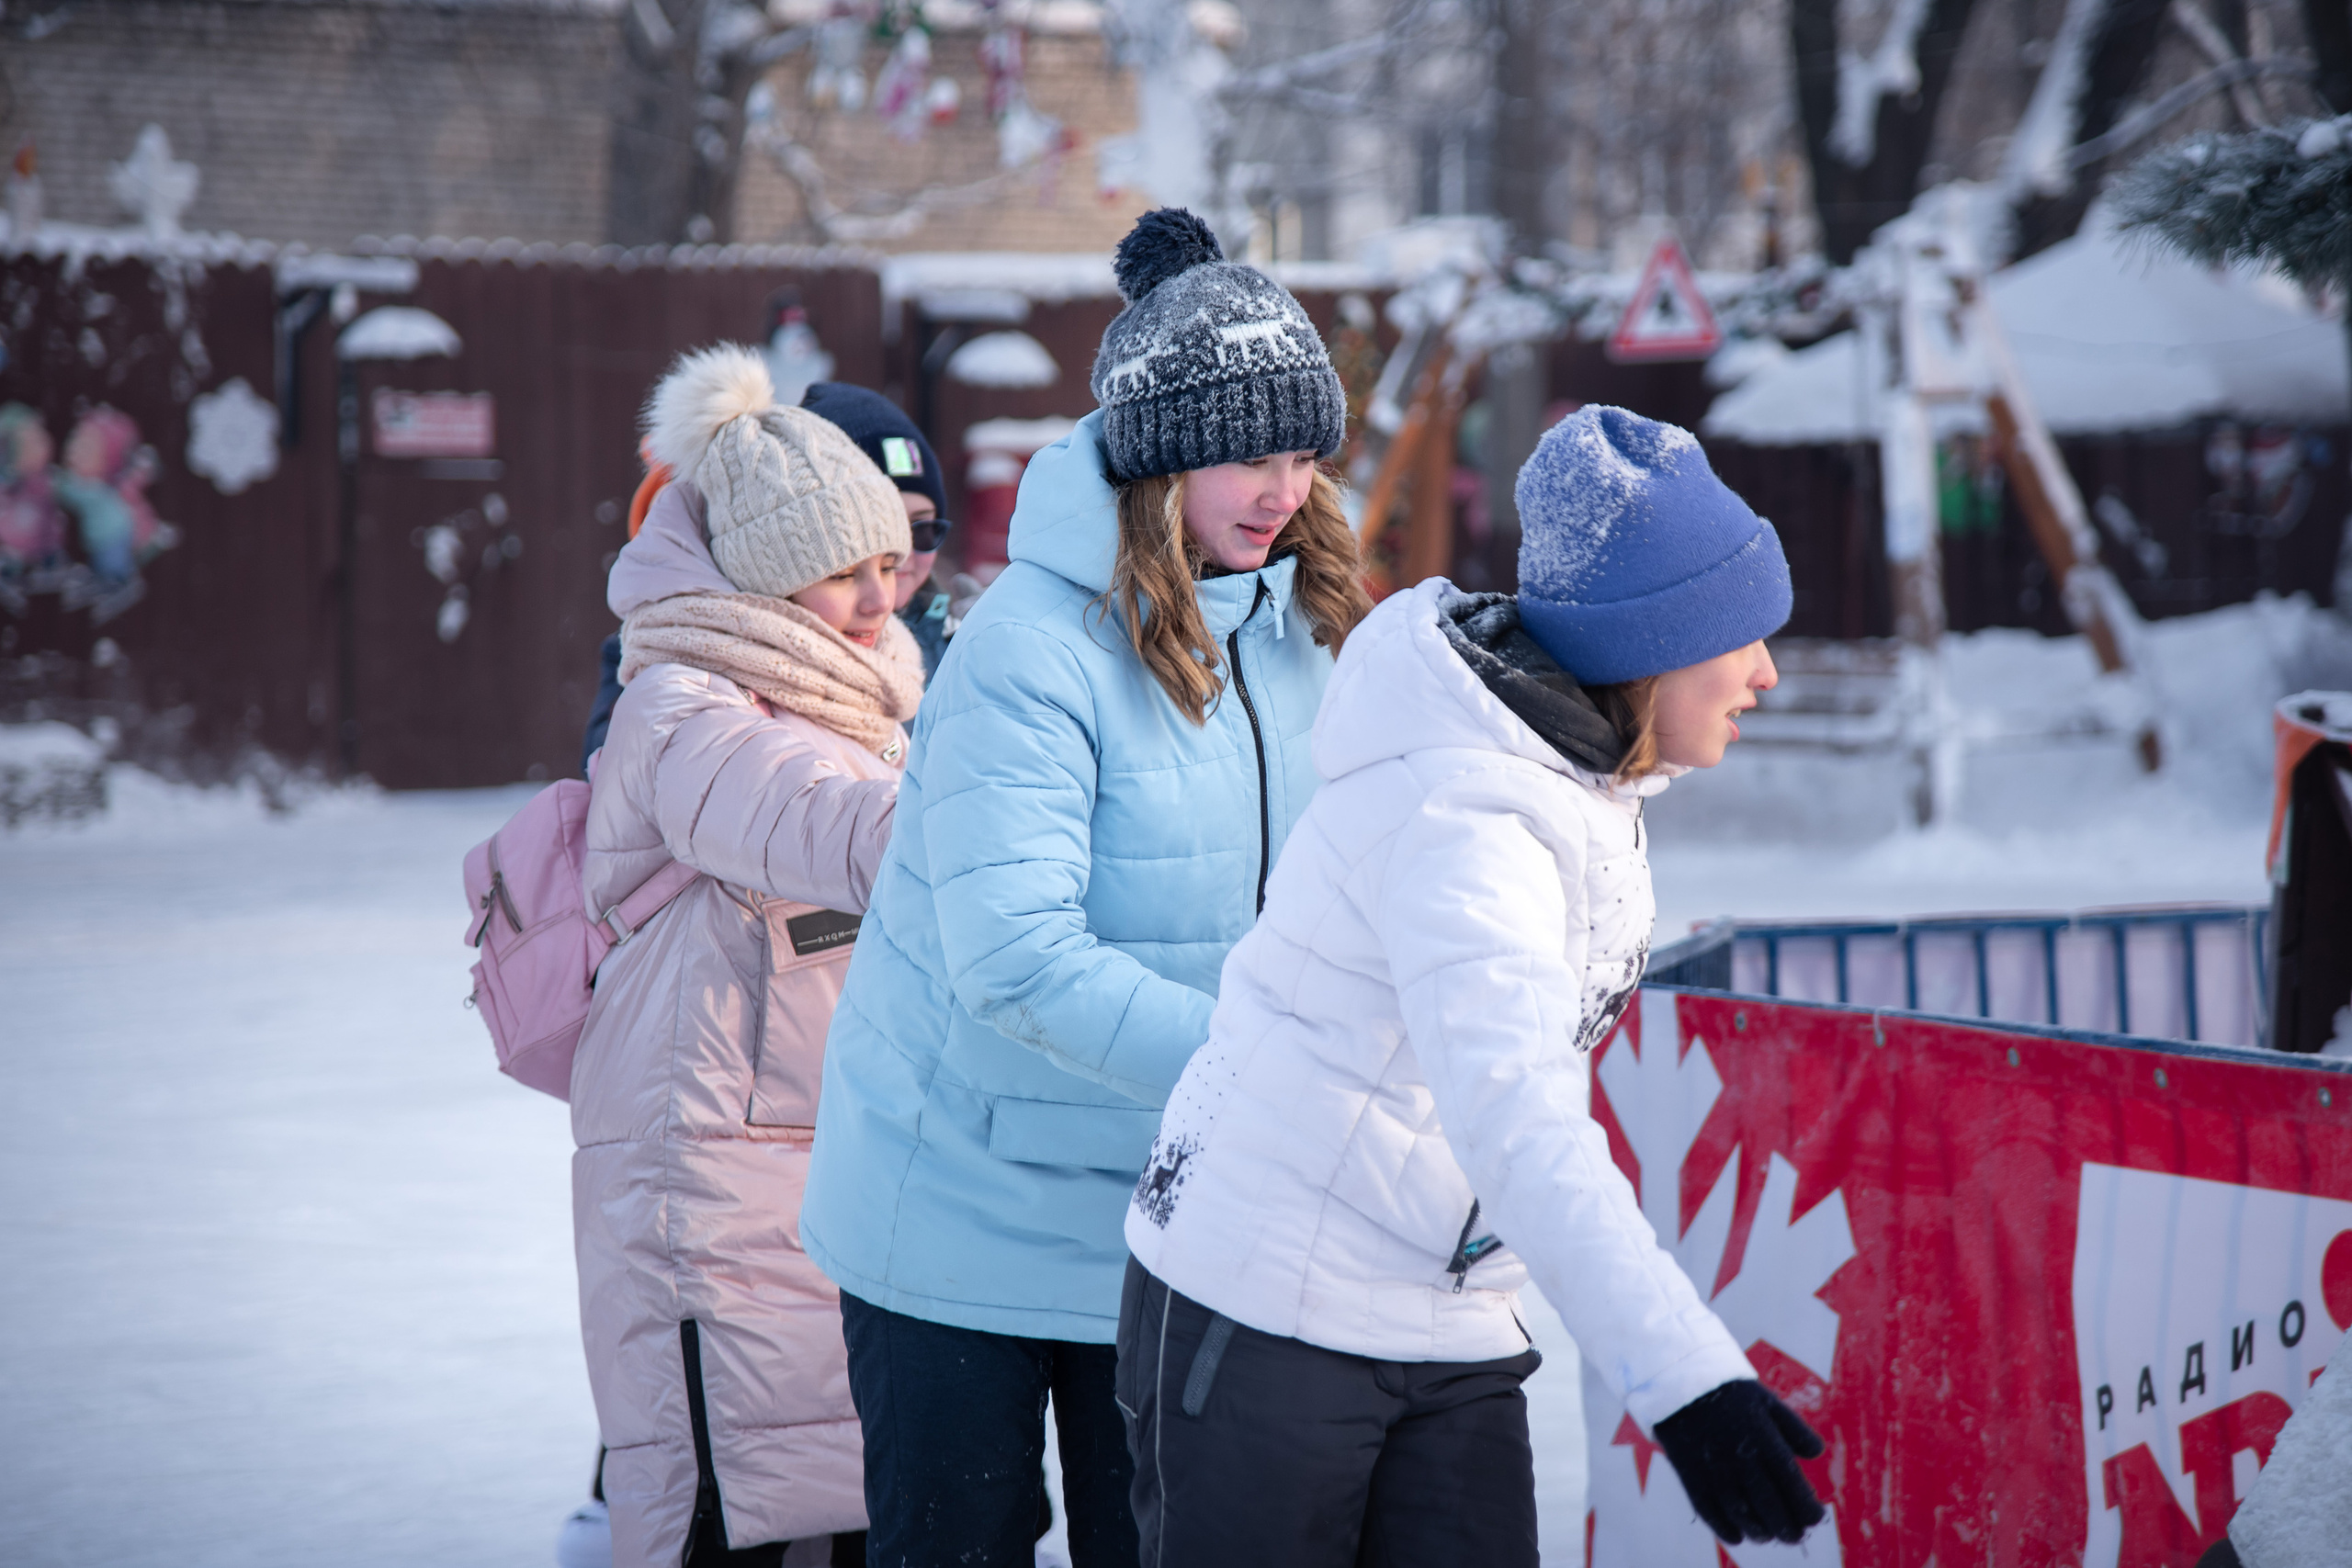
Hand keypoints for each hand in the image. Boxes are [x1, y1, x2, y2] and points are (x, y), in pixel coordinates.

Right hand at [1650, 1379, 1825, 1543]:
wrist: (1680, 1381)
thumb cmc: (1731, 1393)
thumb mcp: (1768, 1402)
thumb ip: (1795, 1429)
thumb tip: (1816, 1454)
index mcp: (1764, 1440)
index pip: (1793, 1486)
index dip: (1807, 1509)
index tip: (1816, 1518)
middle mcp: (1741, 1459)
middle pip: (1770, 1506)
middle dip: (1788, 1528)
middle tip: (1795, 1536)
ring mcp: (1714, 1470)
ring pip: (1741, 1515)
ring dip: (1760, 1532)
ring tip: (1768, 1535)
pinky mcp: (1690, 1476)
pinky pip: (1709, 1512)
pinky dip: (1725, 1530)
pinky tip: (1738, 1536)